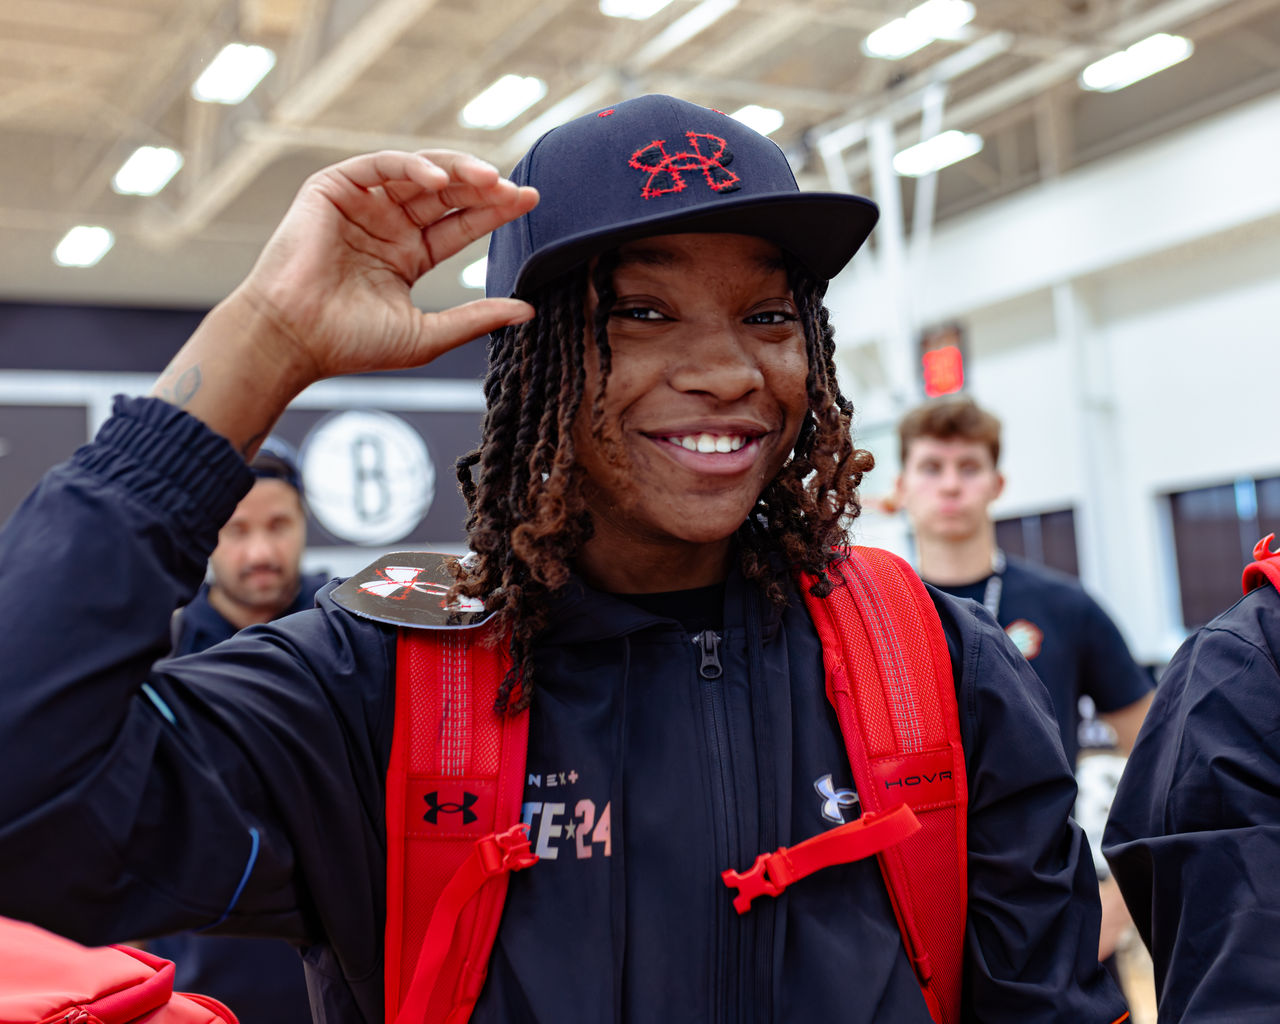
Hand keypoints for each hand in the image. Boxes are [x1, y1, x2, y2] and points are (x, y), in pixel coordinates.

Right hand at [152, 150, 537, 450]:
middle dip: (483, 188)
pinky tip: (438, 181)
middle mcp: (388, 225)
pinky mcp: (333, 189)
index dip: (494, 212)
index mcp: (408, 255)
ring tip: (490, 180)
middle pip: (446, 194)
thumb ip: (477, 318)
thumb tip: (529, 310)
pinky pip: (380, 166)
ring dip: (456, 172)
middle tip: (517, 191)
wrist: (294, 339)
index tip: (529, 201)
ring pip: (418, 172)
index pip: (460, 224)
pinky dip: (410, 167)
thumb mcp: (429, 334)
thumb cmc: (351, 343)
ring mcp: (362, 205)